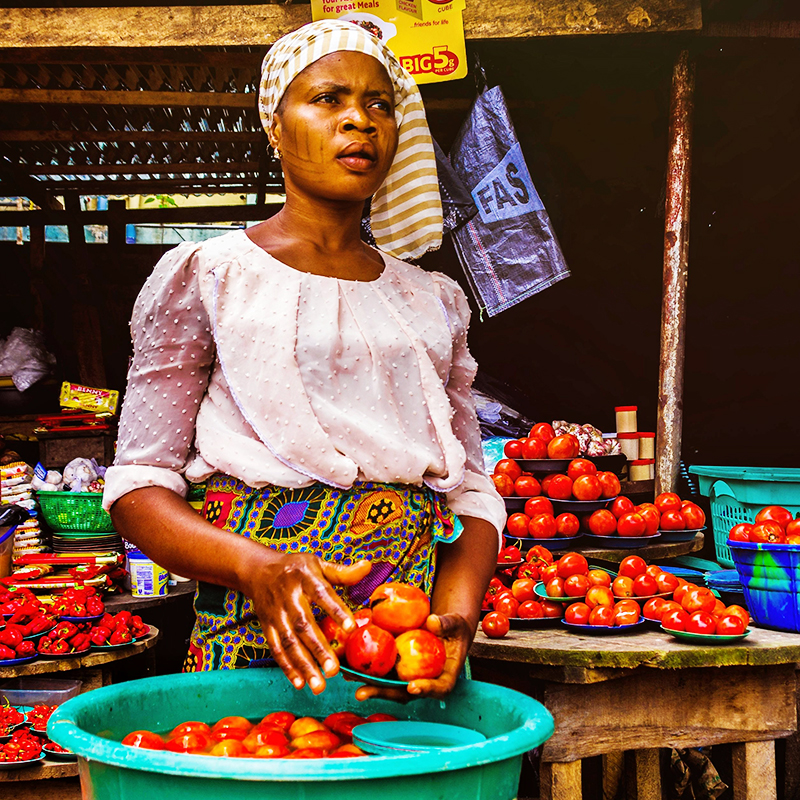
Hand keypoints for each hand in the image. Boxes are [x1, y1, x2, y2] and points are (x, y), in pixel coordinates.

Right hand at [243, 553, 370, 694]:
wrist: (258, 570)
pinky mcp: (266, 627)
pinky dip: (287, 667)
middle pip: (303, 625)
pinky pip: (276, 649)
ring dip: (303, 665)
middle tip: (333, 670)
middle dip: (318, 649)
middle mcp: (289, 597)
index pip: (322, 594)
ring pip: (289, 642)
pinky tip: (300, 683)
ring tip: (318, 685)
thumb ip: (342, 572)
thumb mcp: (317, 563)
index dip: (336, 611)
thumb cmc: (295, 568)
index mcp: (305, 578)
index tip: (352, 628)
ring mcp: (276, 614)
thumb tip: (368, 567)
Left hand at [354, 612, 472, 702]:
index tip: (412, 686)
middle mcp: (423, 681)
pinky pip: (381, 669)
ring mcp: (408, 676)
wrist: (445, 628)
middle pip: (404, 692)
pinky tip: (347, 660)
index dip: (426, 690)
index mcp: (444, 677)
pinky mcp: (396, 667)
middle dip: (382, 693)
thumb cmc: (454, 628)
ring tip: (347, 677)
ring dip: (366, 682)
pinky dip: (364, 666)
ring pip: (388, 683)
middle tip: (362, 692)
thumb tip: (432, 621)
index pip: (439, 689)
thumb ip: (445, 624)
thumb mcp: (455, 624)